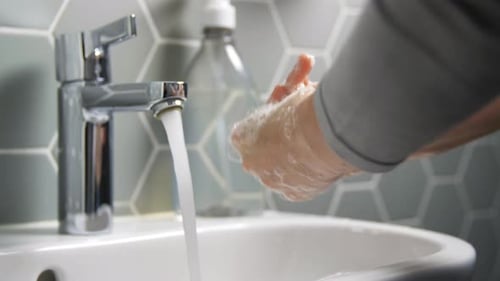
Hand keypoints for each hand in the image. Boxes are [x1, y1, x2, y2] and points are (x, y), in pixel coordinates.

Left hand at [231, 54, 358, 200]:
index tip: (294, 97)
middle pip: (271, 141)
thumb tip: (305, 60)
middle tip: (309, 110)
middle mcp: (251, 162)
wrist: (321, 139)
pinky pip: (299, 179)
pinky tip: (319, 154)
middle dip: (289, 126)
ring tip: (318, 133)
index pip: (258, 121)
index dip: (279, 107)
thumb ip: (294, 81)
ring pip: (286, 161)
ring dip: (300, 147)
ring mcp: (272, 180)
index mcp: (241, 137)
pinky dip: (309, 169)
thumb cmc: (303, 113)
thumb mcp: (294, 89)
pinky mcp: (293, 193)